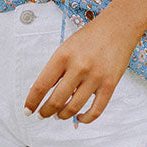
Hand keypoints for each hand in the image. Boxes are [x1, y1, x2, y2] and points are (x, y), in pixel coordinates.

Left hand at [23, 7, 141, 124]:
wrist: (117, 28)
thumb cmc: (90, 37)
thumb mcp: (66, 48)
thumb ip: (56, 68)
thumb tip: (43, 92)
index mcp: (63, 55)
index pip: (41, 85)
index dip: (32, 101)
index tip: (28, 110)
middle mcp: (78, 67)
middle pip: (56, 100)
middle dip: (46, 112)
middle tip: (43, 115)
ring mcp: (95, 77)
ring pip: (74, 107)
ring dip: (63, 115)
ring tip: (59, 115)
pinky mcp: (110, 85)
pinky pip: (96, 110)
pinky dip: (85, 119)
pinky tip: (80, 118)